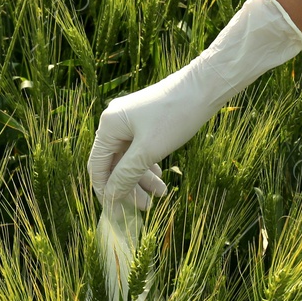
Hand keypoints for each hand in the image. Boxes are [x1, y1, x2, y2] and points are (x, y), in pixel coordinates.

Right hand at [88, 0, 301, 209]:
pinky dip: (149, 166)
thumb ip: (126, 175)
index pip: (97, 166)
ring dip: (142, 179)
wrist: (204, 88)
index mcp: (109, 126)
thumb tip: (110, 197)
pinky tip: (161, 177)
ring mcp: (130, 122)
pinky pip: (140, 150)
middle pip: (114, 164)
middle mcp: (115, 122)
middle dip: (128, 187)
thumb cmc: (175, 116)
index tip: (117, 212)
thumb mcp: (149, 151)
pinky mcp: (145, 122)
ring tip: (161, 195)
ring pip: (129, 159)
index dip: (105, 191)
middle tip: (145, 208)